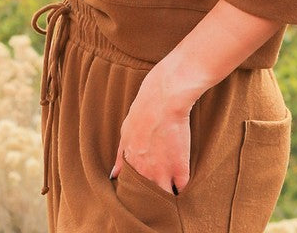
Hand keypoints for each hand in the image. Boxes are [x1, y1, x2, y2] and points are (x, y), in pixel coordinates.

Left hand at [110, 66, 192, 194]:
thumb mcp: (125, 132)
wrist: (164, 99)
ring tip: (169, 190)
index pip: (131, 190)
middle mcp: (145, 173)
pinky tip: (181, 179)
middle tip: (155, 192)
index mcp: (130, 164)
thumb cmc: (143, 109)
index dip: (137, 191)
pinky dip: (182, 185)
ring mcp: (163, 174)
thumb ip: (120, 156)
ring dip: (167, 195)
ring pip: (164, 197)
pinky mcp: (181, 169)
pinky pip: (182, 187)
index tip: (141, 190)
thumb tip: (114, 175)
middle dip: (151, 197)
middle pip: (147, 198)